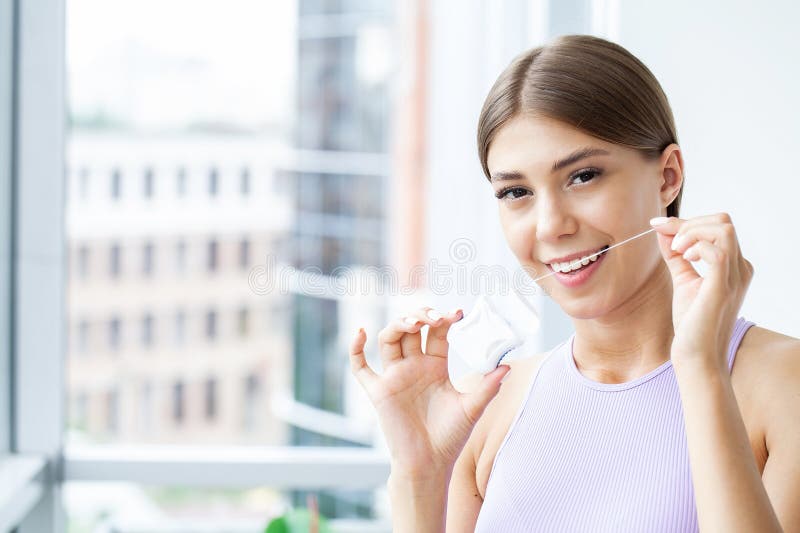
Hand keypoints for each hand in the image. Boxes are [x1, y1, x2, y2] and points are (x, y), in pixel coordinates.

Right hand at [349, 306, 509, 475]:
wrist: (429, 464)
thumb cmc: (450, 437)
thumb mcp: (472, 408)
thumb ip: (487, 387)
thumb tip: (508, 367)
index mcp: (435, 366)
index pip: (437, 333)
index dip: (445, 319)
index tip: (458, 313)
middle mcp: (413, 366)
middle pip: (411, 329)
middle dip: (421, 316)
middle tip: (435, 317)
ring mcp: (394, 376)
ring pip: (389, 339)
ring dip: (398, 324)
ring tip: (414, 322)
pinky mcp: (378, 391)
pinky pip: (360, 367)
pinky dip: (355, 348)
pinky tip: (362, 332)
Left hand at [650, 213, 753, 369]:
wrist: (697, 356)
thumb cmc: (693, 323)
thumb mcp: (683, 280)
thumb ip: (676, 255)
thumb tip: (663, 231)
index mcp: (734, 266)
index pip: (717, 227)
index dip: (685, 221)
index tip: (657, 225)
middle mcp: (740, 268)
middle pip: (723, 221)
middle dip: (689, 222)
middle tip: (668, 240)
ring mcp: (735, 277)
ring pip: (723, 229)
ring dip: (692, 232)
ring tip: (677, 251)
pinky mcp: (723, 286)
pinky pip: (717, 250)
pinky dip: (696, 246)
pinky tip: (684, 258)